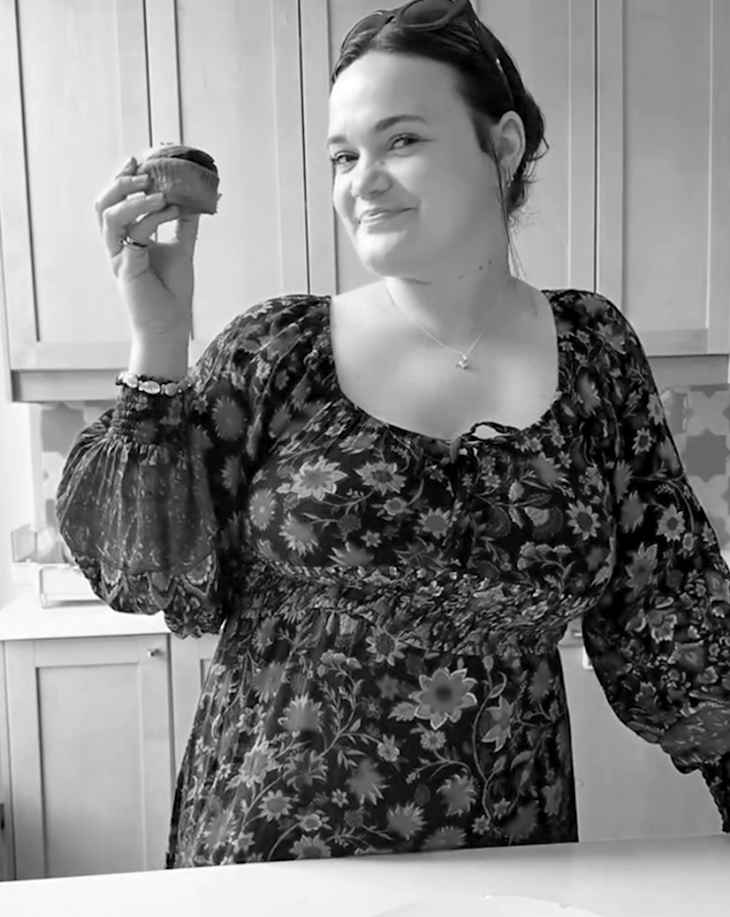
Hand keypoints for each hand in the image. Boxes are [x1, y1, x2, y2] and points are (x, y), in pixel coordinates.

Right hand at [94, 155, 200, 340]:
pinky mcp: (126, 269)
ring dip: (133, 197)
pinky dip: (151, 218)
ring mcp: (117, 257)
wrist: (171, 325)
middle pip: (102, 204)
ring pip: (109, 216)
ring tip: (157, 189)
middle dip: (119, 182)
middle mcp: (116, 246)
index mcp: (125, 239)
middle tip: (141, 169)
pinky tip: (170, 209)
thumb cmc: (172, 292)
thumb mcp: (182, 249)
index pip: (115, 202)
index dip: (122, 179)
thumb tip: (197, 199)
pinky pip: (132, 235)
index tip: (139, 159)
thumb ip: (184, 225)